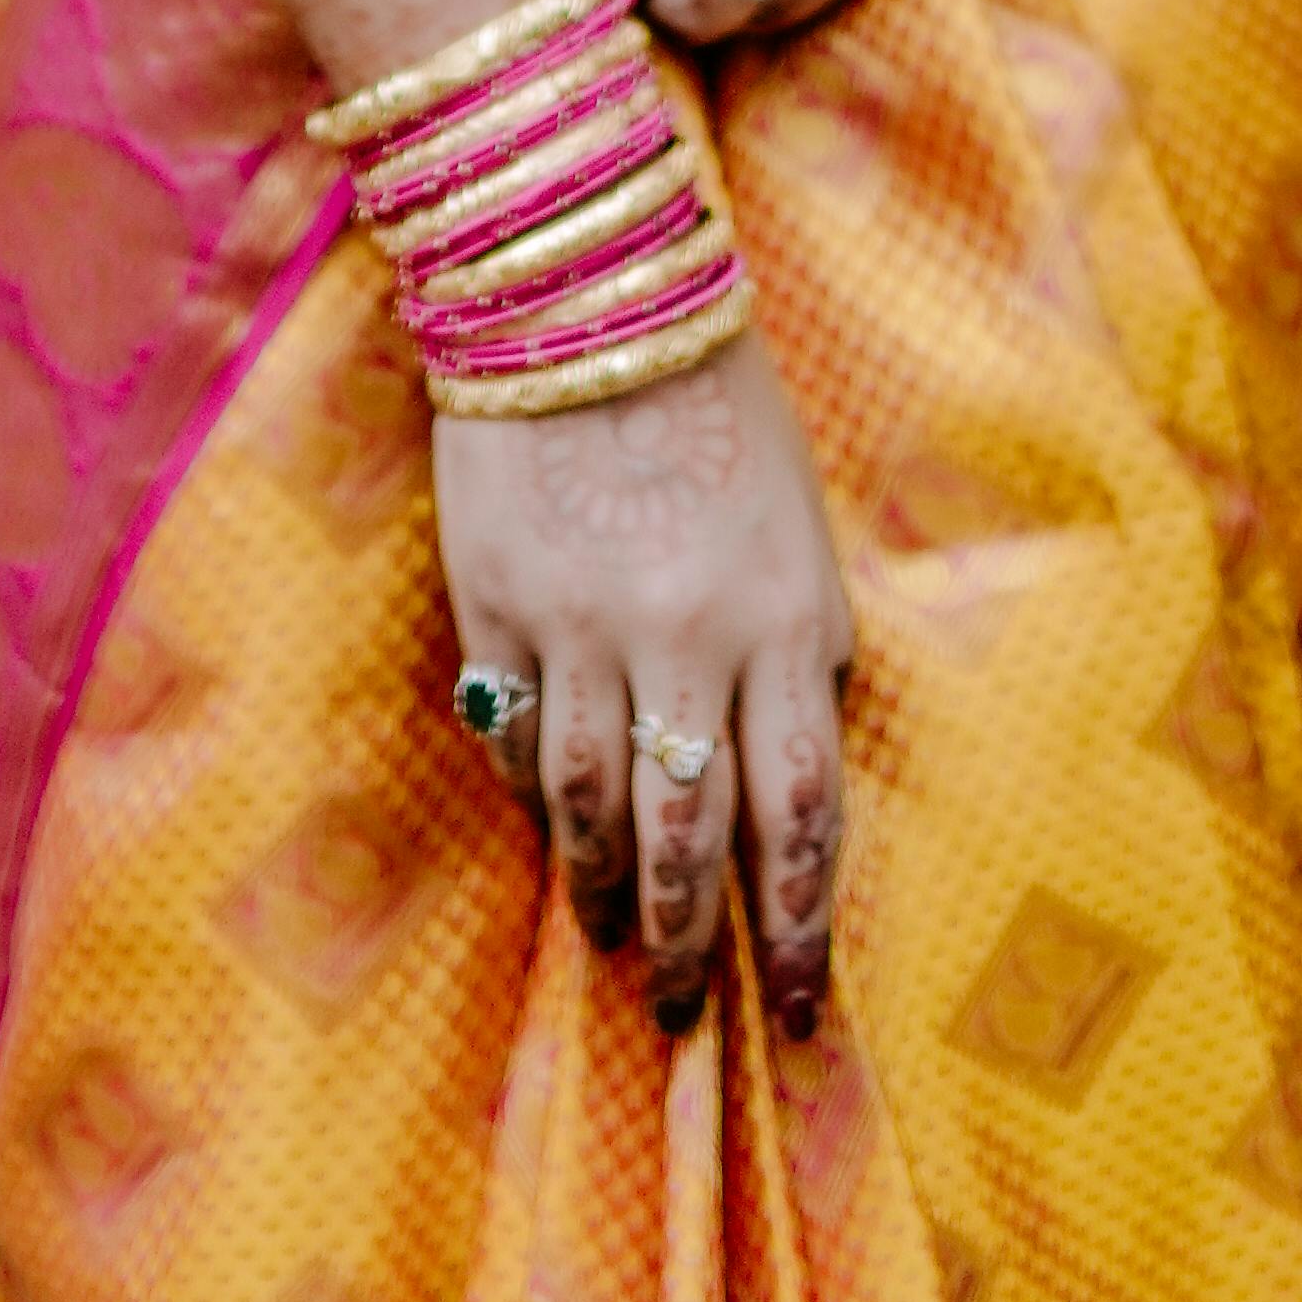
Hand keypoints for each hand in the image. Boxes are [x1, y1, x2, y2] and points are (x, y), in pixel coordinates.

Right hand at [434, 329, 853, 1040]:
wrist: (588, 288)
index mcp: (787, 615)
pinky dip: (530, 799)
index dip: (801, 929)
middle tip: (685, 1013)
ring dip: (607, 895)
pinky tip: (548, 829)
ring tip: (616, 943)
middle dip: (696, 948)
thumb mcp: (796, 527)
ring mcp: (586, 624)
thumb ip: (795, 651)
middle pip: (695, 838)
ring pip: (592, 811)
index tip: (800, 1006)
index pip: (803, 814)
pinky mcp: (498, 603)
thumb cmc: (716, 405)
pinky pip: (513, 737)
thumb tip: (780, 782)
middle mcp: (692, 636)